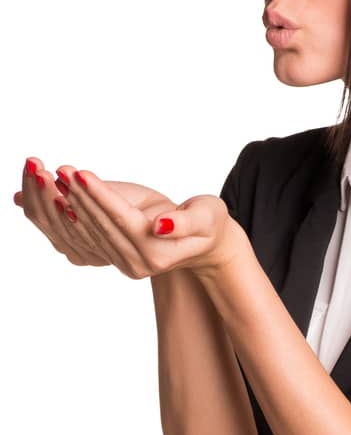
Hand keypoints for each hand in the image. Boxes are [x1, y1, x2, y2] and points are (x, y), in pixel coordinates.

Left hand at [18, 161, 248, 281]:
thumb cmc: (209, 222)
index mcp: (157, 254)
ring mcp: (126, 264)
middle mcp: (138, 264)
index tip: (81, 174)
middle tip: (62, 170)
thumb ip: (184, 223)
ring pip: (93, 230)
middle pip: (103, 226)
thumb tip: (160, 225)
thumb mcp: (206, 217)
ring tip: (58, 177)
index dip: (102, 196)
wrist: (206, 242)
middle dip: (81, 197)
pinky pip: (90, 234)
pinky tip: (61, 193)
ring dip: (73, 203)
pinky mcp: (116, 258)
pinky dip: (75, 213)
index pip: (123, 220)